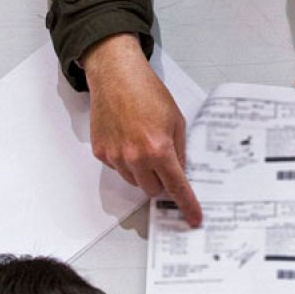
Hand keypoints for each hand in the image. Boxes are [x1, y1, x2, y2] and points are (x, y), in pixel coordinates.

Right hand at [82, 33, 202, 226]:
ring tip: (143, 142)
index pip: (176, 186)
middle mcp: (135, 157)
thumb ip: (179, 149)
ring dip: (143, 171)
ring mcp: (115, 156)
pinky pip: (118, 168)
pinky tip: (127, 137)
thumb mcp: (176, 120)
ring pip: (134, 181)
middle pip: (153, 189)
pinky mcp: (101, 152)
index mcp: (158, 149)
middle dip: (162, 181)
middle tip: (163, 161)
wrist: (116, 76)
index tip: (193, 218)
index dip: (187, 204)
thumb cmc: (147, 92)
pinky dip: (126, 160)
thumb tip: (180, 171)